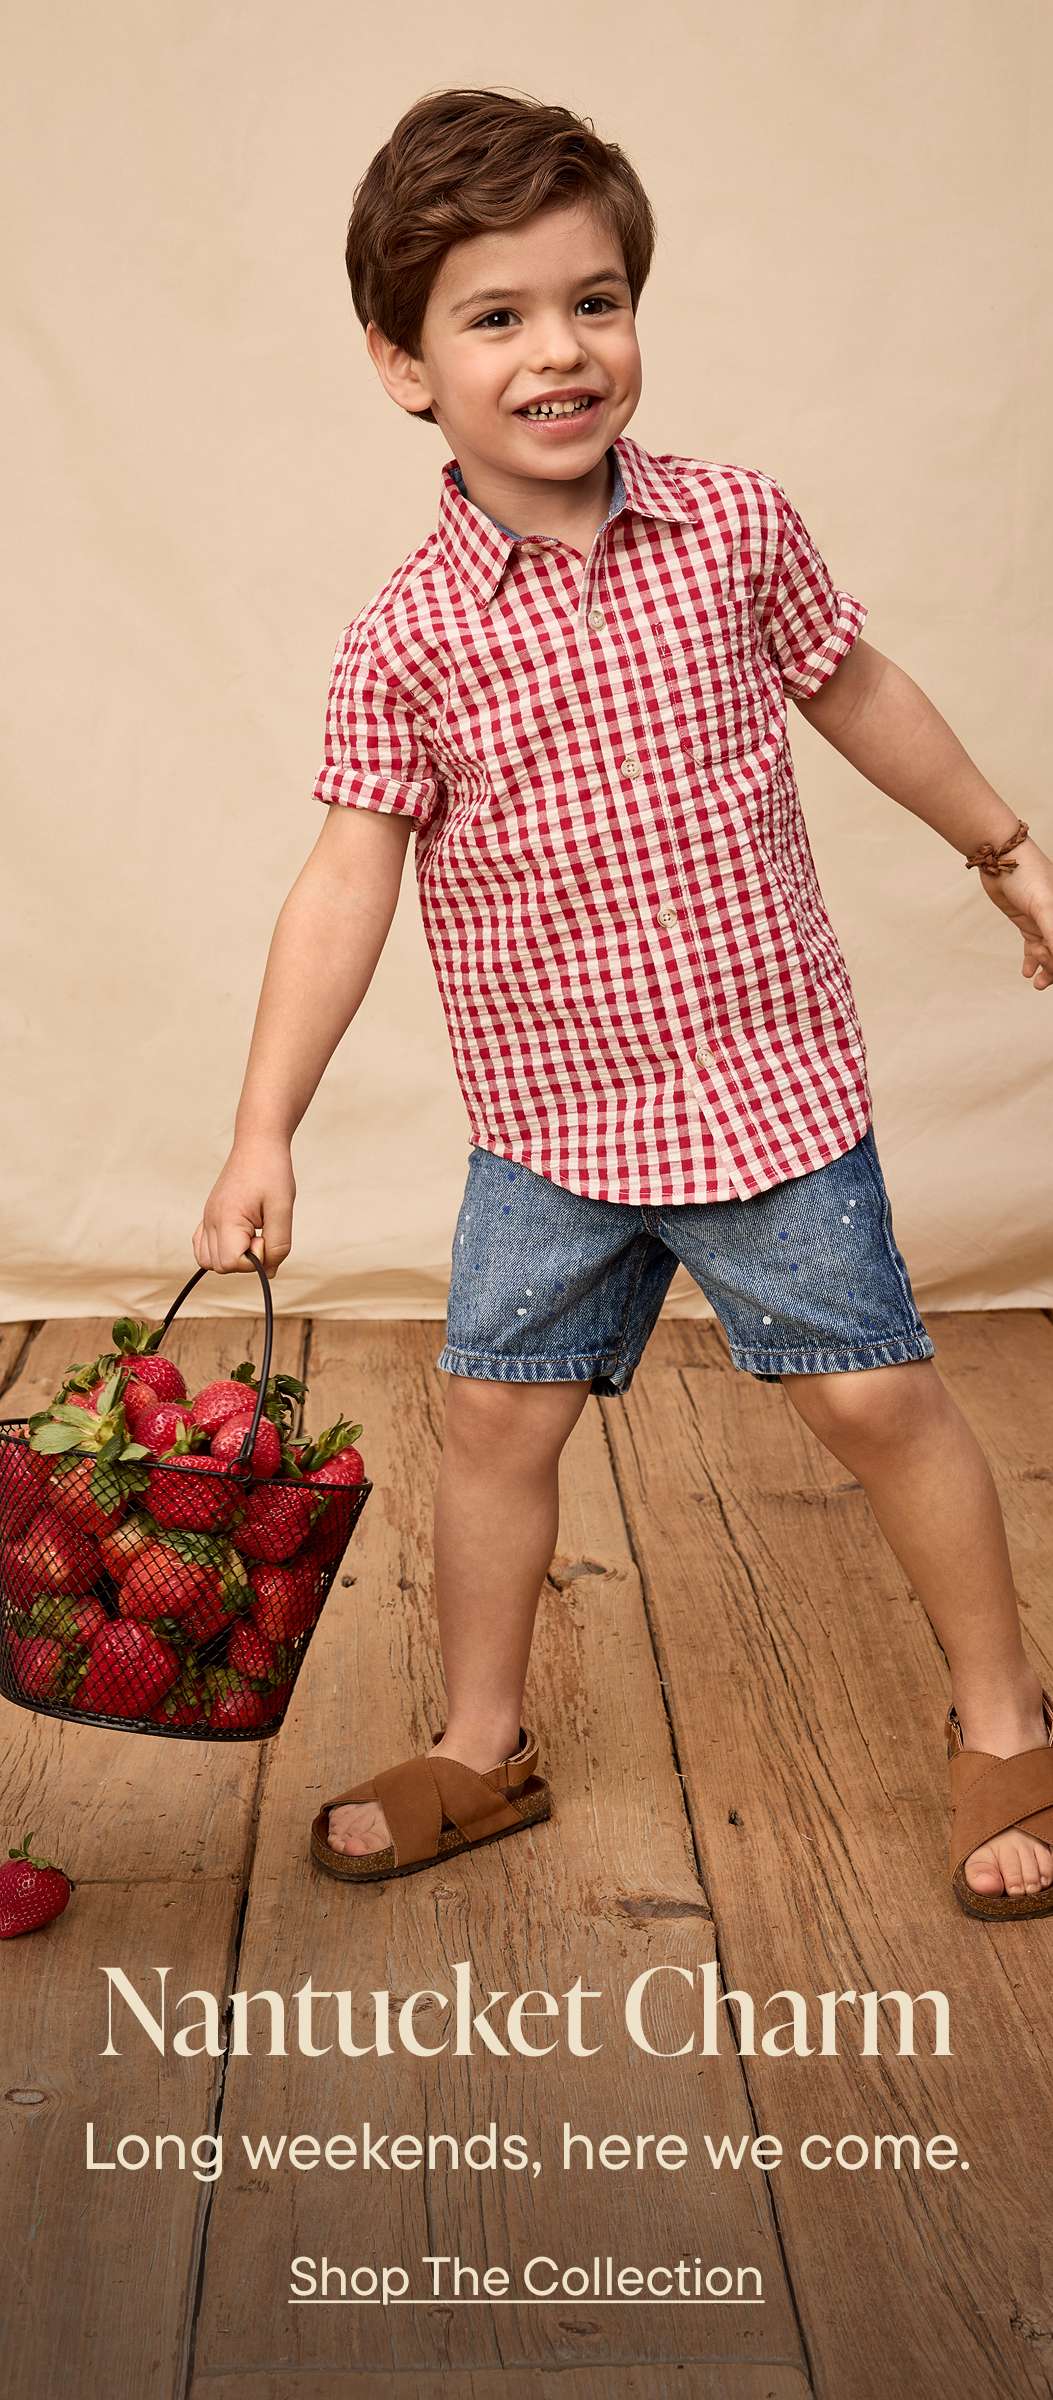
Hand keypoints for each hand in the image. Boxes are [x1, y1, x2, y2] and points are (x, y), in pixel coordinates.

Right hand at [192, 1135, 295, 1276]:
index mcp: (226, 1218)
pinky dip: (220, 1250)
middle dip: (245, 1260)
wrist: (258, 1143)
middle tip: (261, 1234)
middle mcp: (210, 1220)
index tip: (266, 1236)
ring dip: (232, 1257)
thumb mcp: (283, 1208)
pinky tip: (240, 1236)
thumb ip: (278, 1244)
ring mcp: (207, 1218)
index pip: (231, 1263)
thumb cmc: (272, 1172)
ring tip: (251, 1235)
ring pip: (208, 1260)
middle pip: (219, 1266)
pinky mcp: (209, 1215)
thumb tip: (269, 1271)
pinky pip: (203, 1246)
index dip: (254, 1260)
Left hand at [977, 838, 1052, 990]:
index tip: (1051, 972)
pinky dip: (1032, 960)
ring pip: (1049, 950)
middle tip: (1042, 980)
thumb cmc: (1026, 874)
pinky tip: (1027, 972)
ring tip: (1036, 983)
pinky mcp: (1027, 920)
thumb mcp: (1043, 905)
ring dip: (1045, 968)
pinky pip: (1033, 945)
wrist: (999, 857)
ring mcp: (1043, 919)